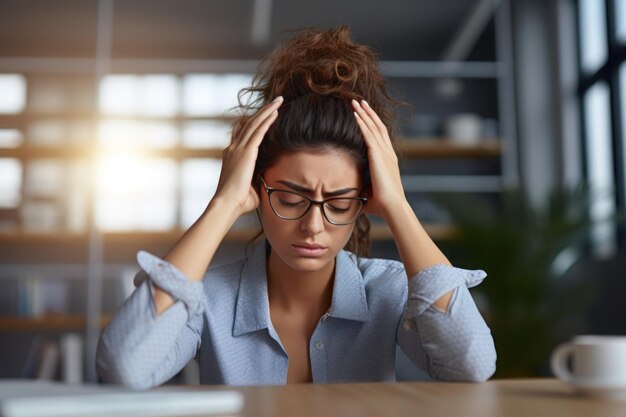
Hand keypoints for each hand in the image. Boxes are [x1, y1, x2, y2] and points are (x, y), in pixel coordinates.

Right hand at [213, 96, 282, 214]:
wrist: (228, 204)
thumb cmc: (239, 201)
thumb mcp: (249, 186)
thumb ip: (257, 179)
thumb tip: (266, 181)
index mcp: (231, 155)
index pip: (241, 133)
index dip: (251, 121)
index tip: (260, 114)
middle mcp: (233, 148)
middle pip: (249, 123)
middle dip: (262, 111)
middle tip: (274, 101)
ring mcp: (238, 149)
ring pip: (254, 123)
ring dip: (267, 111)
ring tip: (279, 101)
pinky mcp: (246, 152)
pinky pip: (258, 132)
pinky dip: (267, 120)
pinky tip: (275, 113)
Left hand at [352, 99, 406, 219]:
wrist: (392, 207)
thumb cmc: (381, 205)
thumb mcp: (369, 191)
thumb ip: (362, 187)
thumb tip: (352, 191)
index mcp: (388, 160)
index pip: (380, 136)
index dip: (373, 123)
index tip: (365, 114)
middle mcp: (388, 153)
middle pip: (378, 127)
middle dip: (369, 113)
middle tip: (360, 101)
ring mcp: (384, 153)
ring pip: (373, 127)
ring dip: (364, 113)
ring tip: (356, 102)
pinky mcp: (378, 156)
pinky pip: (368, 135)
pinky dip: (362, 123)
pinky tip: (355, 114)